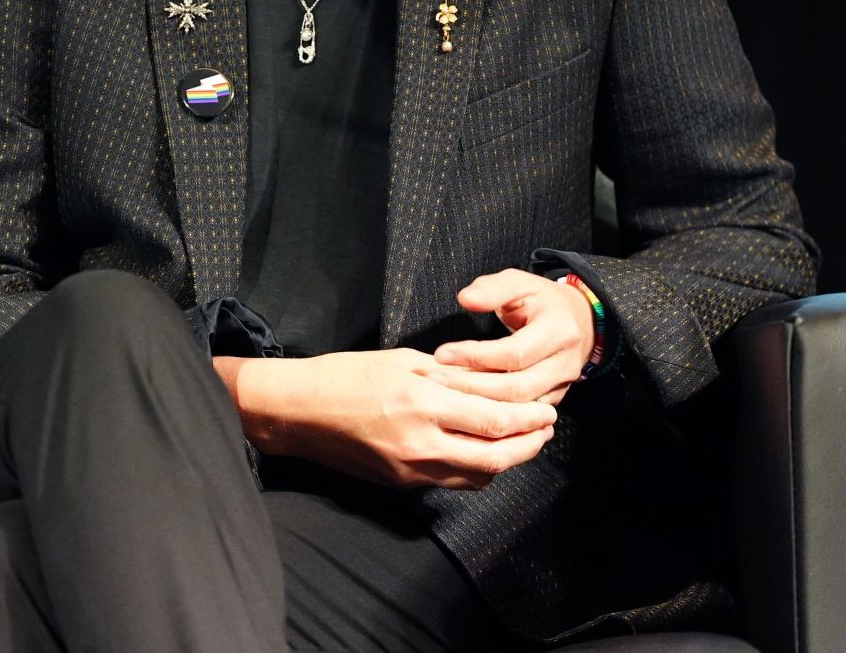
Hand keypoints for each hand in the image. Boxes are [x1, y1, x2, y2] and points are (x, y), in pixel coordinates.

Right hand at [216, 348, 555, 490]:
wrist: (298, 412)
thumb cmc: (344, 375)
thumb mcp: (401, 361)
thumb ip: (448, 375)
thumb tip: (489, 381)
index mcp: (422, 403)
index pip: (495, 418)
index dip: (528, 417)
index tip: (548, 409)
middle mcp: (422, 443)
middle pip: (496, 456)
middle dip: (529, 444)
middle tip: (546, 429)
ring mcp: (412, 470)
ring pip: (478, 475)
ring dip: (507, 460)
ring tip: (522, 440)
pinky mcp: (402, 484)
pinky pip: (452, 481)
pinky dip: (476, 469)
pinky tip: (482, 452)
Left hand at [433, 269, 595, 406]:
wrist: (576, 320)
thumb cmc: (540, 300)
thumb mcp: (519, 282)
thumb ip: (492, 288)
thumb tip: (466, 299)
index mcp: (559, 330)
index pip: (514, 353)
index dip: (475, 356)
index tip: (441, 354)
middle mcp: (565, 363)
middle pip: (517, 387)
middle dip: (473, 386)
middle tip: (436, 379)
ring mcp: (562, 385)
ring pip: (520, 406)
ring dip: (481, 402)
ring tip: (445, 391)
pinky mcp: (554, 399)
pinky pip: (523, 414)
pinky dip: (494, 411)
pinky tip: (466, 404)